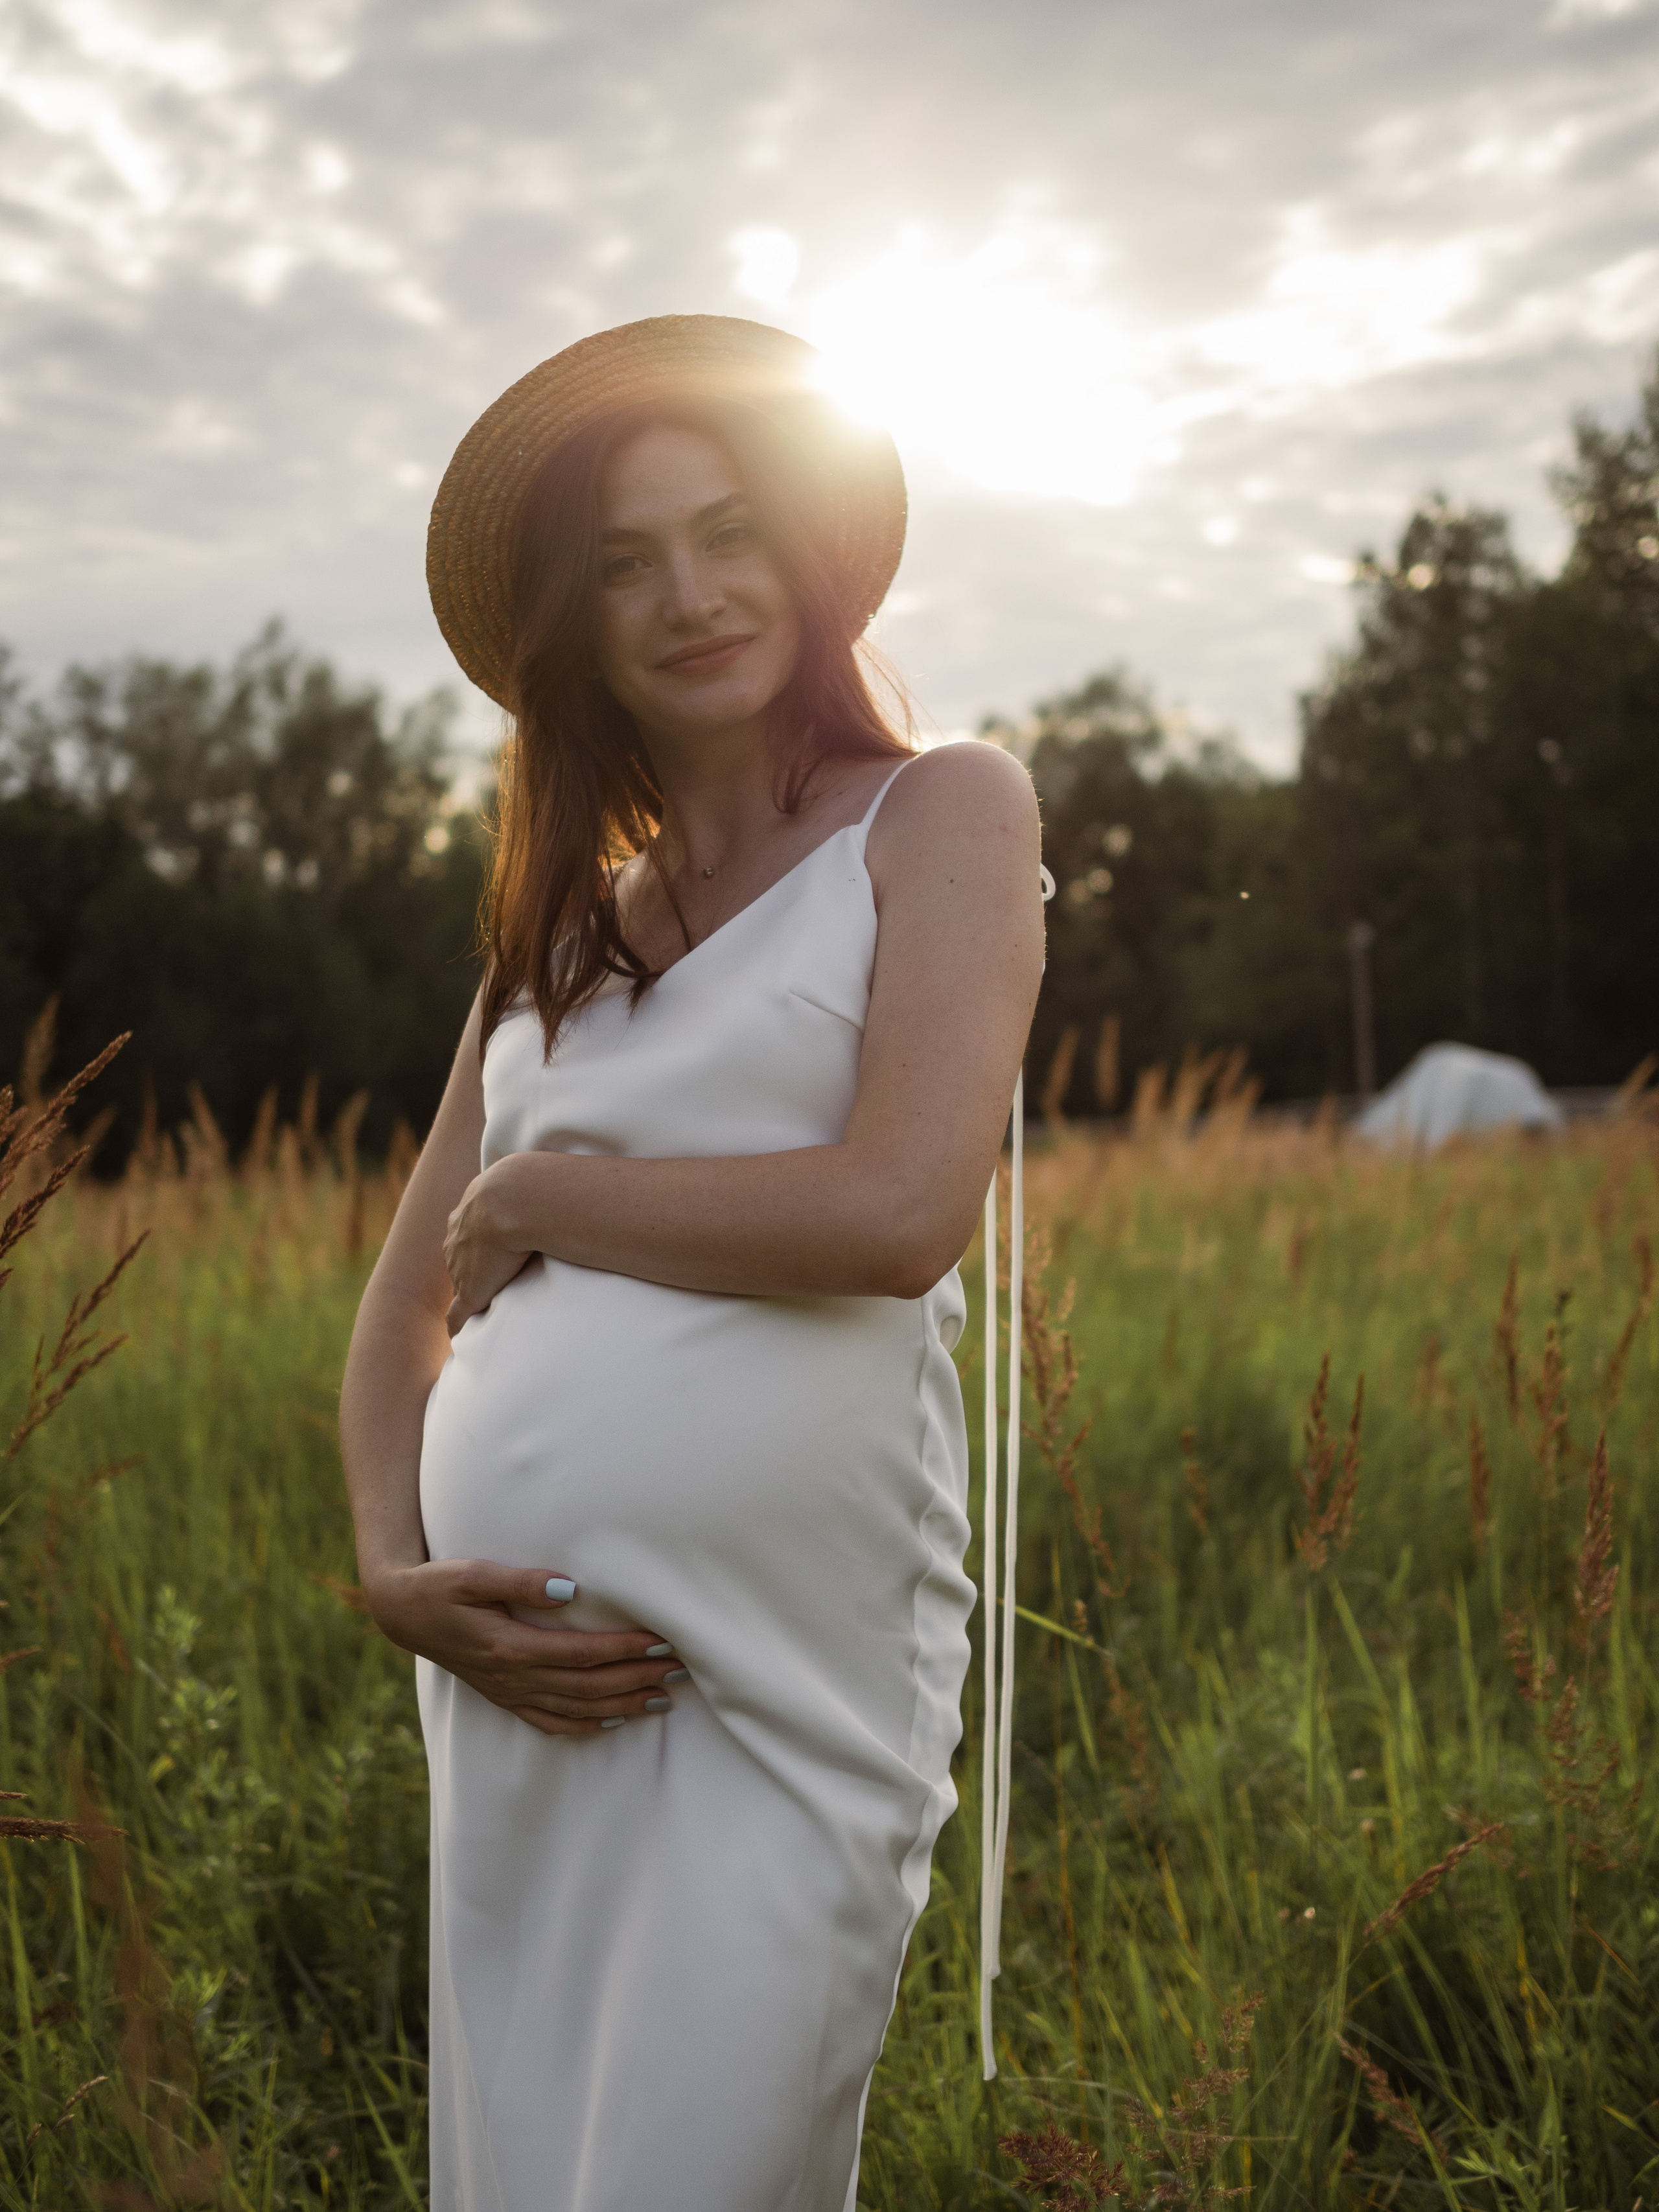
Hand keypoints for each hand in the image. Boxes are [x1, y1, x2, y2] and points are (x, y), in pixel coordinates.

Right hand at [366, 1558, 682, 1735]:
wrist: (401, 1612)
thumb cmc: (440, 1585)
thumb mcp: (474, 1574)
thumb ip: (521, 1582)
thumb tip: (569, 1588)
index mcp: (509, 1647)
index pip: (582, 1654)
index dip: (625, 1650)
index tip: (663, 1641)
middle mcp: (513, 1677)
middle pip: (588, 1686)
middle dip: (637, 1679)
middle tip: (681, 1670)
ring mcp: (509, 1692)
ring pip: (577, 1708)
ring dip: (623, 1704)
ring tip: (665, 1698)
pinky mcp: (505, 1696)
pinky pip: (551, 1721)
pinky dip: (587, 1724)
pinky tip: (615, 1719)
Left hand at [443, 1162, 532, 1334]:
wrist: (516, 1199)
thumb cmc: (531, 1186)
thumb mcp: (526, 1179)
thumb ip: (538, 1187)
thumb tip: (573, 1181)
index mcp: (469, 1213)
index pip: (469, 1234)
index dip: (482, 1245)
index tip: (494, 1251)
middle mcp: (458, 1239)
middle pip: (460, 1258)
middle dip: (470, 1267)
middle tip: (489, 1277)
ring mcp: (462, 1266)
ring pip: (460, 1283)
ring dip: (470, 1293)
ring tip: (482, 1305)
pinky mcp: (470, 1291)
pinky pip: (457, 1315)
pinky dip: (458, 1325)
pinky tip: (460, 1337)